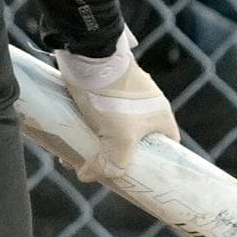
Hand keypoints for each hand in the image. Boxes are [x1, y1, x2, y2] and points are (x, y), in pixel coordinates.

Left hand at [59, 36, 177, 176]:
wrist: (90, 58)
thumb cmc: (114, 100)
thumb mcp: (120, 141)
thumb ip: (112, 165)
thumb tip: (87, 175)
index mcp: (161, 117)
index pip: (167, 148)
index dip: (156, 165)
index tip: (139, 178)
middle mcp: (146, 108)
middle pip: (134, 143)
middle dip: (115, 159)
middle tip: (100, 171)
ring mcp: (125, 99)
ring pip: (111, 133)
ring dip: (96, 148)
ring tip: (77, 160)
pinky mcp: (104, 92)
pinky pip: (96, 119)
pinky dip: (85, 132)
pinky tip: (68, 143)